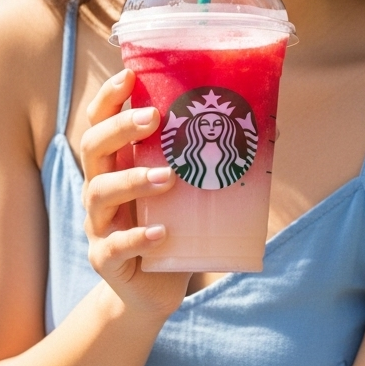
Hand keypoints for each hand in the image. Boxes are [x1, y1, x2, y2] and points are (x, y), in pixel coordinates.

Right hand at [80, 69, 190, 318]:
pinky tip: (162, 233)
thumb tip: (271, 127)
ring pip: (100, 193)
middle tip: (152, 117)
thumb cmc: (174, 228)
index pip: (99, 122)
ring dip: (132, 180)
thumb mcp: (188, 190)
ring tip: (168, 177)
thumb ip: (214, 159)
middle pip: (93, 148)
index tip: (128, 75)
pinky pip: (114, 246)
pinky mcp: (106, 260)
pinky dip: (137, 238)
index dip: (109, 98)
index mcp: (116, 165)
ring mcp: (99, 225)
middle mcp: (99, 188)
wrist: (153, 290)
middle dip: (118, 128)